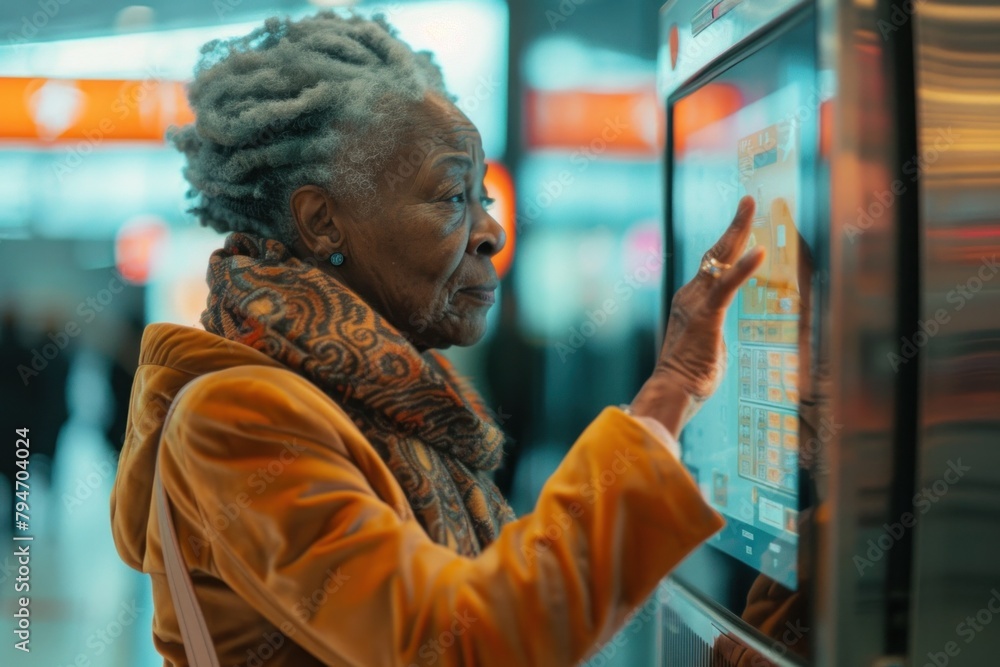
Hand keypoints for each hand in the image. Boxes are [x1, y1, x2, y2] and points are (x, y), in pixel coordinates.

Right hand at [630, 196, 765, 439]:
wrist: (672, 391)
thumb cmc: (690, 377)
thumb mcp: (707, 345)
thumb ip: (713, 331)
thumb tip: (716, 336)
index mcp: (691, 302)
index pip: (713, 266)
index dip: (729, 243)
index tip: (742, 223)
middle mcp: (690, 296)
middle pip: (715, 253)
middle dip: (734, 225)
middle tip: (748, 200)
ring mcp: (696, 303)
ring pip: (718, 260)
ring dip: (737, 232)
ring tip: (750, 207)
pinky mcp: (706, 315)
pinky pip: (727, 286)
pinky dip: (744, 268)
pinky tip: (760, 251)